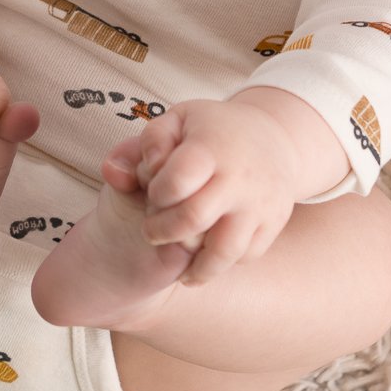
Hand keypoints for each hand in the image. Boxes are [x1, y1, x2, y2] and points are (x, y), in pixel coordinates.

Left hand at [101, 98, 295, 286]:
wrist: (277, 138)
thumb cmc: (212, 131)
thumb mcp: (176, 122)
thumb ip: (138, 147)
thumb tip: (113, 176)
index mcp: (211, 147)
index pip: (175, 181)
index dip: (156, 193)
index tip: (154, 192)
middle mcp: (239, 177)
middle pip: (193, 220)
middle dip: (162, 232)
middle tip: (152, 232)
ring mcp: (260, 203)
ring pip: (224, 252)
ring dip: (194, 267)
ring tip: (180, 268)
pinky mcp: (274, 223)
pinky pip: (245, 256)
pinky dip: (223, 263)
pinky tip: (206, 257)